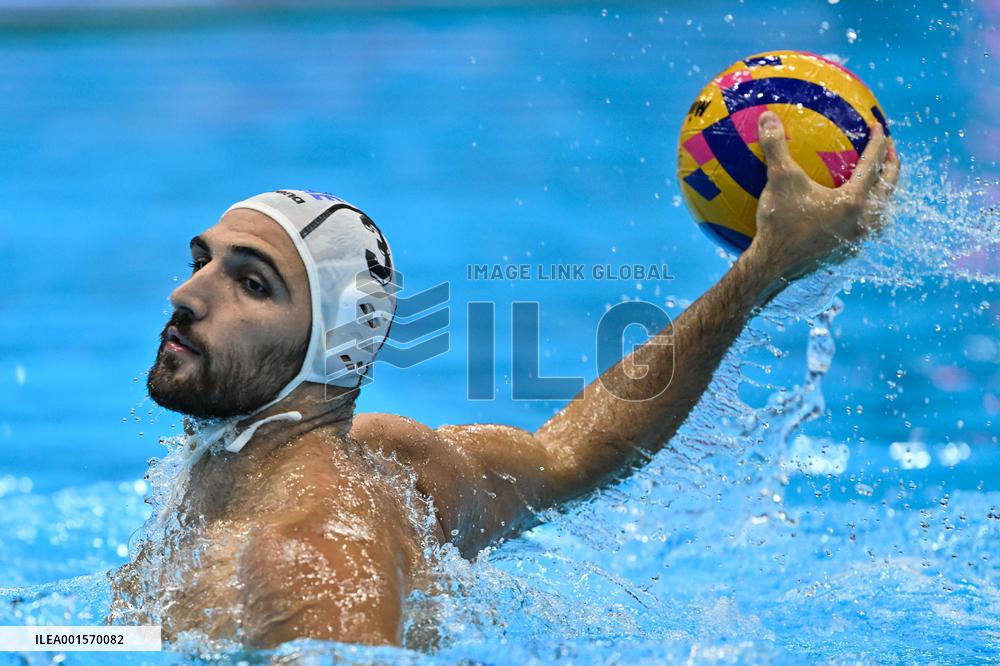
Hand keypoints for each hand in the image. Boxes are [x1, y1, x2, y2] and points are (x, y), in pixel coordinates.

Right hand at [747, 110, 899, 284]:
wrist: (773, 266)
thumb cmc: (779, 222)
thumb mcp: (778, 180)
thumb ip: (776, 146)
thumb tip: (766, 115)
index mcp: (854, 200)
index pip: (873, 164)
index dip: (877, 142)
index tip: (878, 127)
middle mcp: (862, 221)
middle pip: (888, 188)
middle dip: (892, 167)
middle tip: (891, 152)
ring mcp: (856, 239)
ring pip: (882, 212)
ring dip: (884, 195)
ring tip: (880, 185)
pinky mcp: (846, 253)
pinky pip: (865, 229)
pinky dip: (866, 216)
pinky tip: (852, 214)